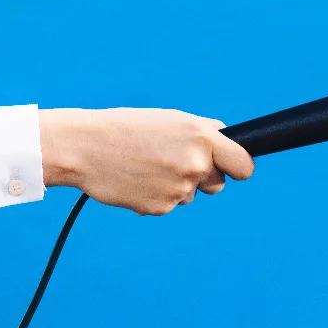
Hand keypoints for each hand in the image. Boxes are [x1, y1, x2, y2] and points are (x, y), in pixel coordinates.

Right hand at [39, 108, 253, 215]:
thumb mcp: (170, 119)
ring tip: (147, 166)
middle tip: (173, 162)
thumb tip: (227, 140)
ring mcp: (179, 189)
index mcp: (202, 138)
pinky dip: (156, 195)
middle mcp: (195, 164)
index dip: (238, 168)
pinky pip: (168, 205)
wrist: (84, 148)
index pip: (243, 165)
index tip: (231, 169)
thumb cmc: (127, 129)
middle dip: (203, 177)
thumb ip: (203, 132)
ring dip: (176, 185)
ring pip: (190, 195)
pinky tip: (136, 179)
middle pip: (218, 184)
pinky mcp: (161, 208)